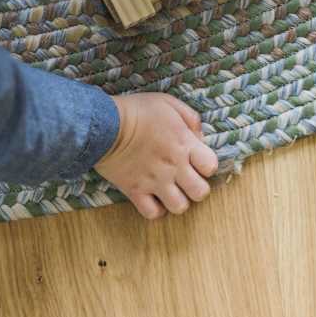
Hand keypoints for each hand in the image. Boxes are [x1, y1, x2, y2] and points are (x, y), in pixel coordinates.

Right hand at [95, 93, 217, 218]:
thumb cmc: (137, 111)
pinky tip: (153, 198)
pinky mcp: (136, 192)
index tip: (196, 161)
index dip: (207, 166)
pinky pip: (153, 213)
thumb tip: (200, 138)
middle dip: (196, 187)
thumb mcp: (168, 103)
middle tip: (185, 179)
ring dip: (178, 200)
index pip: (211, 167)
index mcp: (185, 145)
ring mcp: (155, 182)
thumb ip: (190, 119)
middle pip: (201, 193)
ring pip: (180, 207)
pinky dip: (155, 209)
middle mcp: (174, 167)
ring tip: (170, 190)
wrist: (104, 124)